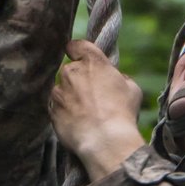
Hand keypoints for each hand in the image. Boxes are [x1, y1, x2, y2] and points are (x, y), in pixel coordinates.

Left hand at [49, 40, 145, 179]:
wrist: (105, 140)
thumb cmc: (122, 113)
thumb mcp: (132, 89)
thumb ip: (120, 78)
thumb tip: (116, 79)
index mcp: (92, 62)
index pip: (76, 45)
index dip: (77, 50)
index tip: (78, 56)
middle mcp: (71, 72)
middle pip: (70, 69)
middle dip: (78, 79)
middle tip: (92, 95)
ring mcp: (59, 91)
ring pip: (62, 89)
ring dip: (71, 97)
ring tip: (86, 113)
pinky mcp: (52, 109)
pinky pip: (56, 106)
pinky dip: (65, 112)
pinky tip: (78, 122)